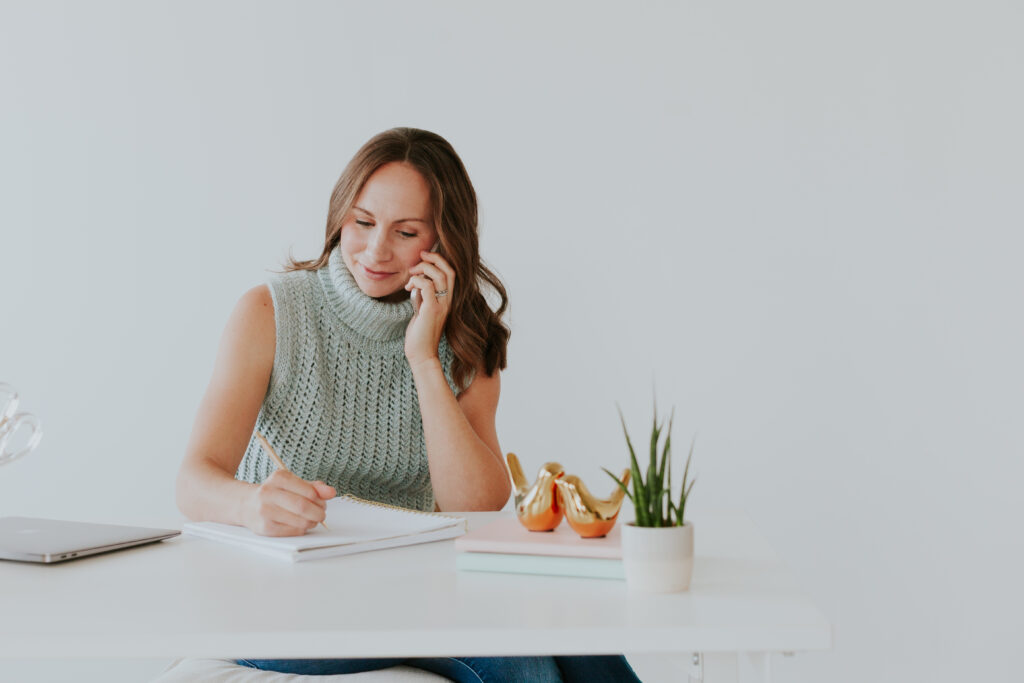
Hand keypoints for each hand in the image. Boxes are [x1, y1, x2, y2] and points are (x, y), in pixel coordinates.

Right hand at [242, 469, 335, 536]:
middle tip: (321, 514)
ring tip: (311, 519)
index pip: (309, 491)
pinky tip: (300, 525)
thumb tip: (331, 492)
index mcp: (278, 478)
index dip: (320, 500)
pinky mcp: (264, 528)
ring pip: (300, 521)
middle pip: (303, 507)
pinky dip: (302, 529)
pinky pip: (293, 532)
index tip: (322, 502)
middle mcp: (268, 493)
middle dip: (318, 513)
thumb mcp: (292, 484)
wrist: (245, 504)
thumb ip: (314, 487)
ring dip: (312, 522)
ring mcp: (265, 511)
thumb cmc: (275, 493)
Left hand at [404, 250, 454, 368]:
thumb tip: (416, 283)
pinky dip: (417, 281)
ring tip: (411, 275)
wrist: (421, 354)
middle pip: (449, 270)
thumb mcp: (423, 310)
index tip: (424, 257)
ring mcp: (442, 305)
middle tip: (419, 257)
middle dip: (434, 258)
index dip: (440, 260)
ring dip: (423, 269)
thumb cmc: (420, 334)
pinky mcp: (432, 310)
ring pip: (439, 275)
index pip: (451, 273)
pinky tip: (408, 288)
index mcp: (447, 300)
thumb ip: (424, 297)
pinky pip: (427, 286)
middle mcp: (448, 301)